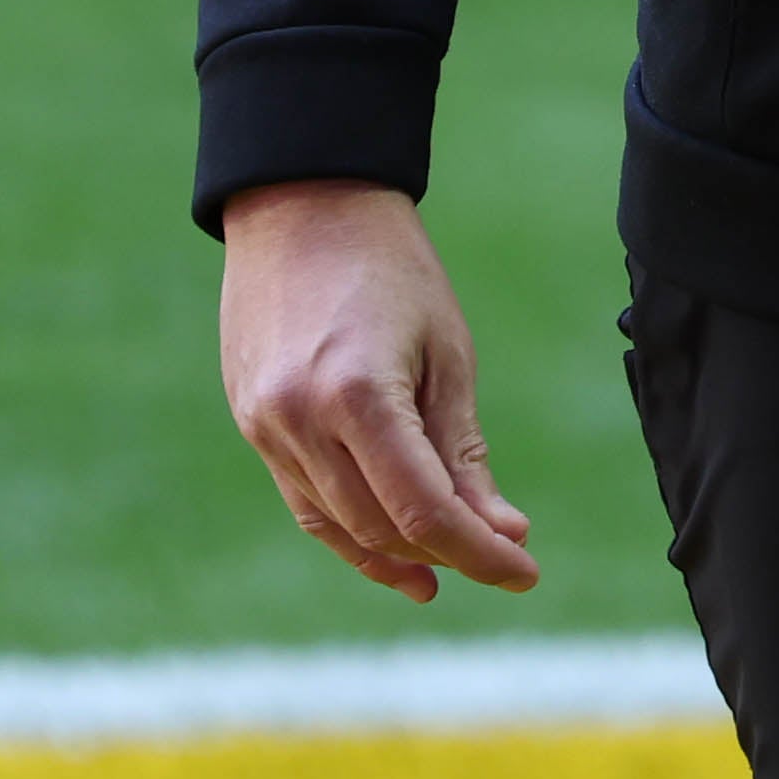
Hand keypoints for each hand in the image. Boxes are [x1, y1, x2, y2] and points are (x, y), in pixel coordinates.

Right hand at [216, 179, 539, 603]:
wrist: (303, 205)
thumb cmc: (392, 269)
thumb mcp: (447, 354)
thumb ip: (464, 452)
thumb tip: (502, 533)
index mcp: (358, 395)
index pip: (424, 511)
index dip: (479, 553)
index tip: (525, 572)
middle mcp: (299, 421)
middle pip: (382, 526)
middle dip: (448, 552)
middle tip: (504, 554)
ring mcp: (266, 427)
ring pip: (341, 525)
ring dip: (400, 553)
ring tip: (453, 564)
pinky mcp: (252, 425)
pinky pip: (305, 503)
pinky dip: (351, 533)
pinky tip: (394, 554)